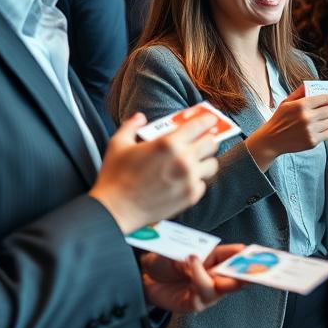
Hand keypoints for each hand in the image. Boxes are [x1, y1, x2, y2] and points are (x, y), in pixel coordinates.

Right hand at [90, 113, 219, 233]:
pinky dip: (196, 181)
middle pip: (212, 143)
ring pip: (212, 164)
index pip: (200, 125)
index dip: (208, 120)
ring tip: (195, 162)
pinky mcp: (191, 196)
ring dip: (205, 161)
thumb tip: (140, 117)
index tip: (210, 120)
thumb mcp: (118, 144)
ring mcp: (189, 179)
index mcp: (168, 143)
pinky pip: (203, 183)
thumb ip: (131, 126)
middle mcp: (184, 160)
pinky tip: (184, 180)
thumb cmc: (115, 177)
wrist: (115, 210)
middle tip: (201, 141)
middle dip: (207, 140)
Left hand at [140, 243, 246, 313]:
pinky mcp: (196, 304)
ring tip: (192, 258)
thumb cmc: (164, 260)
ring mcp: (208, 291)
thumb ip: (196, 253)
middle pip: (239, 276)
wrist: (143, 275)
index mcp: (218, 259)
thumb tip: (208, 255)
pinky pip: (204, 294)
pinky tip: (189, 269)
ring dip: (210, 273)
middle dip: (250, 274)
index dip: (252, 256)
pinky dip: (199, 280)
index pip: (239, 256)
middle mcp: (216, 276)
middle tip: (255, 269)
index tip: (262, 254)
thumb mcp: (180, 249)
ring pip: (223, 287)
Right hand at [247, 84, 327, 170]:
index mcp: (301, 106)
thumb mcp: (286, 102)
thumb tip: (311, 84)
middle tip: (325, 110)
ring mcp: (310, 130)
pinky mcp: (312, 141)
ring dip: (325, 121)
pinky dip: (323, 131)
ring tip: (316, 121)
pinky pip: (327, 133)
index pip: (324, 99)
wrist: (271, 140)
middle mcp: (307, 118)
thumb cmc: (279, 119)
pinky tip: (315, 130)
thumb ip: (299, 92)